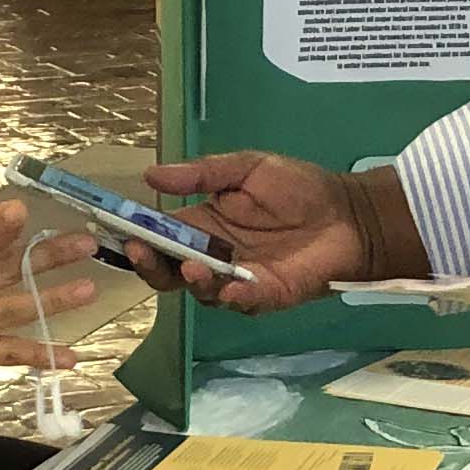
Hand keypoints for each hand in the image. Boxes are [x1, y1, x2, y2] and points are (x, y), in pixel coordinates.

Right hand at [0, 195, 99, 371]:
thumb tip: (17, 219)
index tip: (20, 210)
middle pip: (3, 270)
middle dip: (47, 256)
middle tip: (87, 244)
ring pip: (15, 309)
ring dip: (53, 300)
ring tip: (89, 289)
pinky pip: (12, 354)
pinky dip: (42, 356)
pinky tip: (73, 358)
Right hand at [132, 151, 410, 314]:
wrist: (350, 214)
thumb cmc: (300, 188)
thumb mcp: (247, 168)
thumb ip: (201, 175)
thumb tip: (150, 174)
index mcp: (203, 224)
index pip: (160, 237)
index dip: (138, 236)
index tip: (119, 230)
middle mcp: (212, 256)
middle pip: (168, 272)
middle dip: (151, 265)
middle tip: (142, 252)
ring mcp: (237, 279)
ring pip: (200, 291)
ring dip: (191, 281)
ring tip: (191, 265)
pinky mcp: (267, 294)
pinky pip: (242, 301)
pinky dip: (233, 296)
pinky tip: (229, 286)